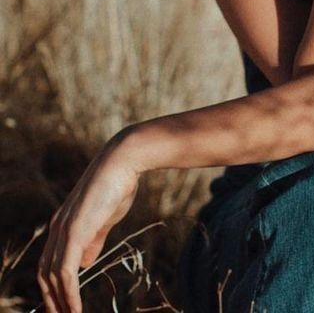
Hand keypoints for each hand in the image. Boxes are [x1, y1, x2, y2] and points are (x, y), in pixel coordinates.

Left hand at [36, 131, 139, 312]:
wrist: (123, 162)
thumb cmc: (117, 186)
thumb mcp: (104, 218)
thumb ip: (93, 240)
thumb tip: (85, 264)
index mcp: (62, 225)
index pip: (49, 264)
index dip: (52, 287)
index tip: (62, 306)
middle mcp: (56, 229)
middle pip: (44, 275)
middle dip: (51, 300)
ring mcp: (63, 231)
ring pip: (52, 277)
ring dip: (59, 302)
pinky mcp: (74, 232)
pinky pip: (65, 272)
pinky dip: (68, 294)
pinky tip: (75, 309)